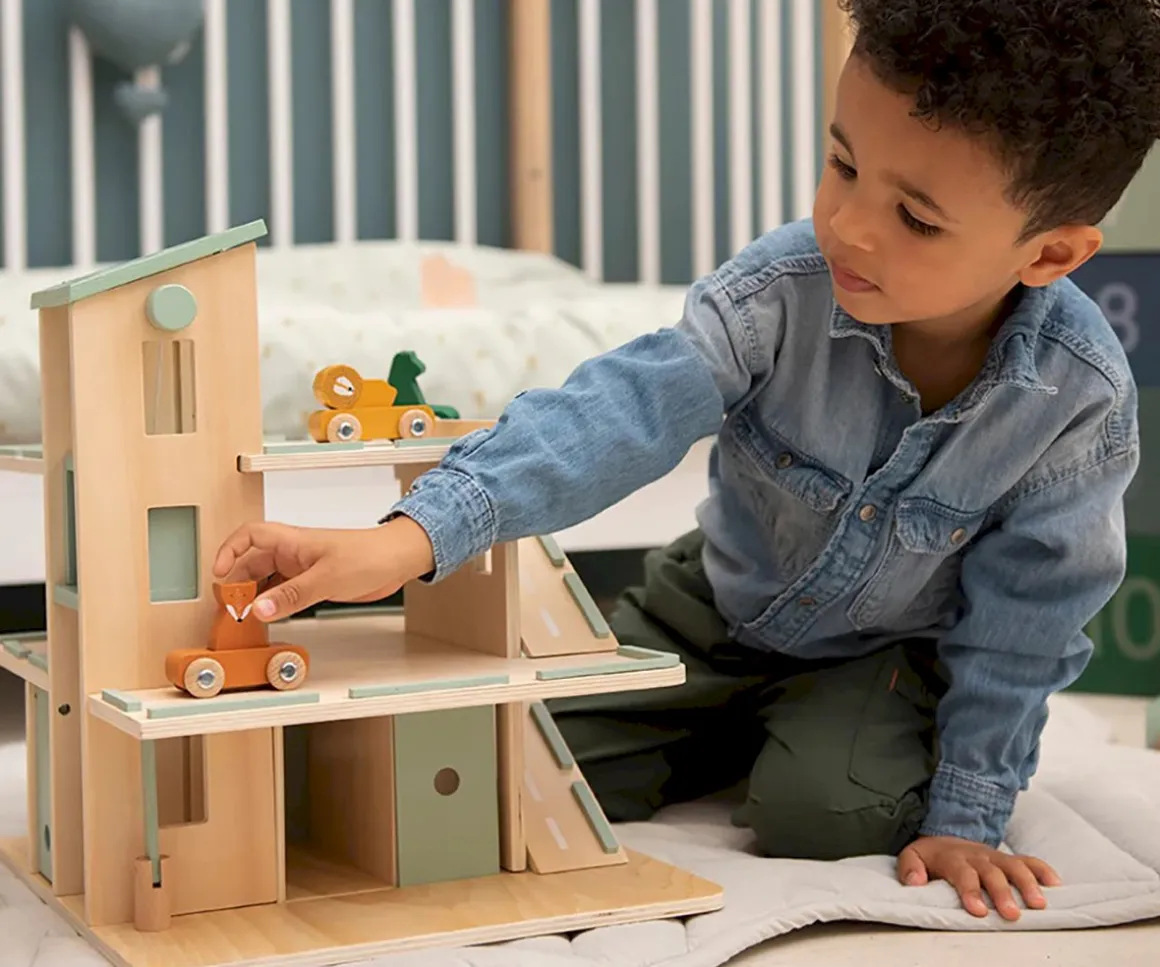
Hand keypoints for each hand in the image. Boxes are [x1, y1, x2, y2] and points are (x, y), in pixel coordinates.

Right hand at [211, 515, 435, 621]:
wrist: (398, 560)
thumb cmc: (370, 555)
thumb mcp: (327, 578)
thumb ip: (292, 595)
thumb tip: (258, 608)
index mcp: (292, 541)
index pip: (249, 536)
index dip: (229, 550)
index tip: (218, 573)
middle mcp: (293, 553)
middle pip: (252, 563)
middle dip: (237, 582)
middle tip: (229, 607)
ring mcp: (303, 569)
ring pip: (267, 580)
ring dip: (254, 595)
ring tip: (244, 616)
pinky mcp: (314, 583)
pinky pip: (283, 592)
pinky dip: (272, 603)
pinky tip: (268, 616)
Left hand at [898, 835, 1060, 920]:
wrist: (946, 838)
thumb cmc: (932, 857)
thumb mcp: (912, 856)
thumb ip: (910, 868)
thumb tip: (915, 882)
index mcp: (954, 858)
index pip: (963, 874)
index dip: (970, 891)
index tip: (977, 910)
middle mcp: (978, 856)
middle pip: (992, 873)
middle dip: (1002, 893)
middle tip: (1012, 914)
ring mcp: (996, 856)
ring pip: (1015, 866)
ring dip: (1028, 884)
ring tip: (1039, 904)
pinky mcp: (1009, 859)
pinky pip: (1029, 860)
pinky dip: (1043, 871)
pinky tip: (1056, 885)